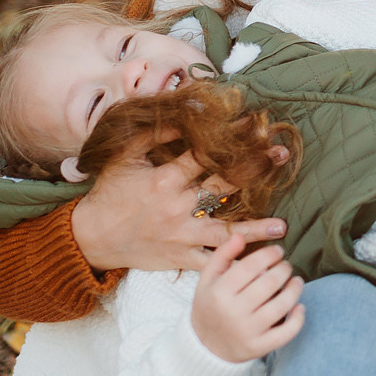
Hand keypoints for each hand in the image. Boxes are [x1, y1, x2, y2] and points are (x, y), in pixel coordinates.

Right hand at [70, 145, 286, 274]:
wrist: (93, 238)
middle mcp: (176, 207)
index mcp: (164, 179)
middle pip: (223, 186)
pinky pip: (211, 261)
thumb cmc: (110, 193)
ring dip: (254, 228)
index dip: (232, 138)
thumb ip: (152, 135)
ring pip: (224, 231)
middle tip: (282, 156)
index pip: (205, 153)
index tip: (255, 124)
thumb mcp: (124, 158)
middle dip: (254, 169)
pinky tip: (255, 258)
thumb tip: (181, 114)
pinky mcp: (181, 257)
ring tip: (282, 227)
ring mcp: (181, 234)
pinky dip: (232, 261)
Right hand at [190, 231, 304, 361]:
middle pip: (270, 283)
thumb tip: (240, 235)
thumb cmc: (210, 306)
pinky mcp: (259, 347)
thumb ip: (222, 255)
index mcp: (220, 292)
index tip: (278, 251)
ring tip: (296, 281)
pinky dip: (298, 318)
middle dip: (284, 269)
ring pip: (282, 306)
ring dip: (295, 289)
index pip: (251, 265)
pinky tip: (299, 306)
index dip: (269, 254)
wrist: (204, 347)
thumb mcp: (208, 279)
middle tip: (286, 266)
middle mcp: (233, 312)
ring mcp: (247, 331)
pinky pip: (286, 333)